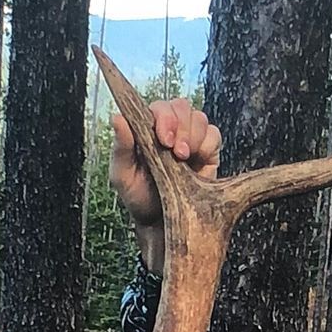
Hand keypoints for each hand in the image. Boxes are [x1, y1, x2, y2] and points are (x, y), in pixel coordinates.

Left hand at [111, 98, 221, 274]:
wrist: (162, 225)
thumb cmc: (139, 198)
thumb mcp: (122, 175)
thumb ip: (121, 146)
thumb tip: (117, 117)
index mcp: (146, 130)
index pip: (157, 108)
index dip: (163, 117)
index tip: (163, 138)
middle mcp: (169, 130)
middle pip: (180, 107)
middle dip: (180, 126)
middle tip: (176, 151)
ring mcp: (190, 139)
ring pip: (199, 117)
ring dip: (193, 136)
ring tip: (184, 159)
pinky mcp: (208, 151)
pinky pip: (214, 134)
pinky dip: (208, 144)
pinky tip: (198, 161)